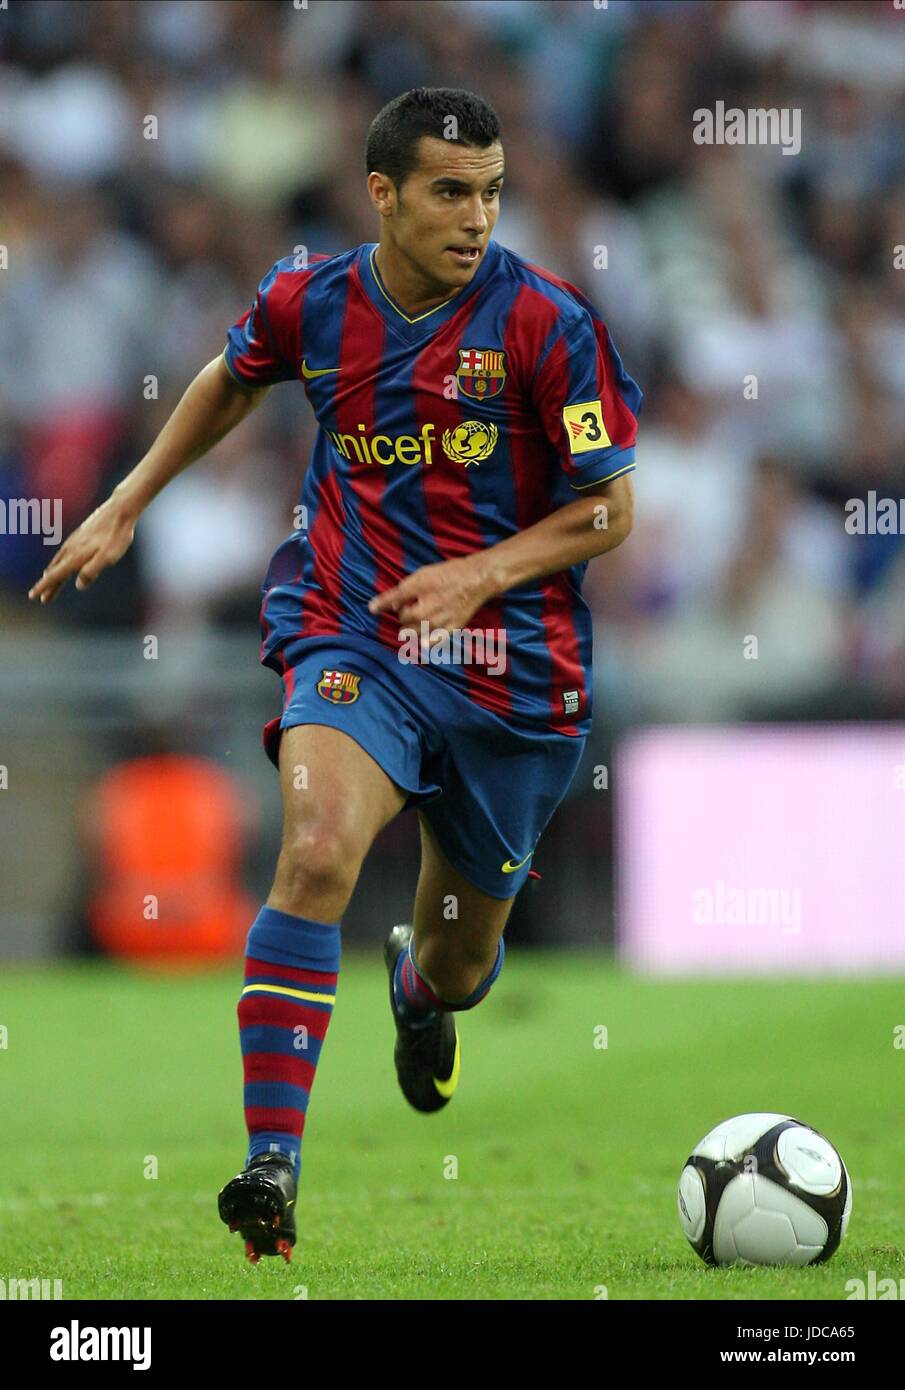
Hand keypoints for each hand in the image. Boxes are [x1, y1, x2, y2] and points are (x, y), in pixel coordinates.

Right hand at [28, 493, 138, 603]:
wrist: (119, 510)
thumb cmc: (116, 536)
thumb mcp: (108, 557)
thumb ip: (92, 571)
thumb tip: (79, 585)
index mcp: (76, 556)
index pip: (55, 575)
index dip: (44, 587)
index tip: (33, 596)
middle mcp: (71, 548)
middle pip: (55, 571)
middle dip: (48, 585)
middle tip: (42, 598)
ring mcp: (74, 541)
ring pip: (59, 561)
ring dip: (52, 574)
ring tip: (48, 583)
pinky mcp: (79, 535)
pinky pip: (64, 553)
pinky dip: (59, 562)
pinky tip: (61, 562)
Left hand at [368, 554, 494, 634]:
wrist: (477, 579)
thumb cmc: (450, 573)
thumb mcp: (424, 573)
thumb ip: (406, 588)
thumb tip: (393, 605)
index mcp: (420, 588)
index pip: (394, 598)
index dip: (380, 604)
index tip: (372, 609)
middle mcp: (428, 606)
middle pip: (403, 619)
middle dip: (402, 616)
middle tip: (409, 609)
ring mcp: (440, 620)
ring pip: (415, 633)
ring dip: (409, 630)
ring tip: (413, 624)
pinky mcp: (451, 629)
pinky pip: (432, 642)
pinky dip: (424, 642)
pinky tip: (422, 639)